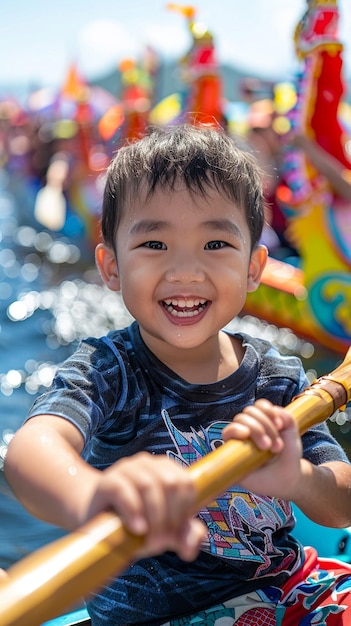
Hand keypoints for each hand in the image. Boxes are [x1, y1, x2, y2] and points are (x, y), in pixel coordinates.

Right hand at [86, 452, 205, 561]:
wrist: (98, 525)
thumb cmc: (137, 524)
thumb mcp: (165, 532)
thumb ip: (185, 537)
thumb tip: (190, 547)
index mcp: (166, 469)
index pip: (186, 483)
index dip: (184, 511)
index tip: (175, 533)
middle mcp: (147, 463)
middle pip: (171, 483)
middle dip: (170, 517)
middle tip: (162, 542)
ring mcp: (126, 469)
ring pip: (148, 485)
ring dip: (154, 519)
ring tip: (150, 542)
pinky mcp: (106, 481)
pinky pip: (122, 490)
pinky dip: (133, 510)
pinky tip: (137, 528)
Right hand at [222, 399, 302, 499]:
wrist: (284, 482)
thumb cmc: (288, 461)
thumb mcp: (294, 440)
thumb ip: (290, 422)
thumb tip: (278, 410)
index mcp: (265, 422)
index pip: (259, 405)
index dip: (268, 411)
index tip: (280, 425)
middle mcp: (251, 427)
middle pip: (250, 411)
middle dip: (265, 425)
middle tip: (277, 446)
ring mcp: (241, 438)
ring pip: (240, 419)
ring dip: (255, 429)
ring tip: (266, 447)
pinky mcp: (232, 449)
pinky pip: (227, 433)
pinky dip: (235, 430)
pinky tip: (245, 435)